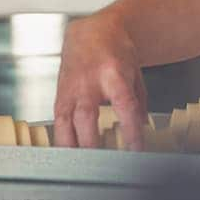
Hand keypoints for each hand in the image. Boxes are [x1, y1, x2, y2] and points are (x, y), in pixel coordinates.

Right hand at [52, 16, 148, 150]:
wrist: (90, 33)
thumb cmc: (115, 50)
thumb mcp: (135, 70)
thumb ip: (138, 100)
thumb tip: (142, 126)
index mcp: (113, 73)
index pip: (124, 105)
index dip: (130, 129)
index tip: (136, 148)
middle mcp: (88, 82)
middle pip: (87, 117)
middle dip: (93, 142)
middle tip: (104, 163)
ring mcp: (71, 89)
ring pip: (66, 122)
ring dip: (73, 147)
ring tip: (82, 166)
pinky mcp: (59, 95)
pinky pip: (57, 121)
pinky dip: (62, 139)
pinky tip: (68, 153)